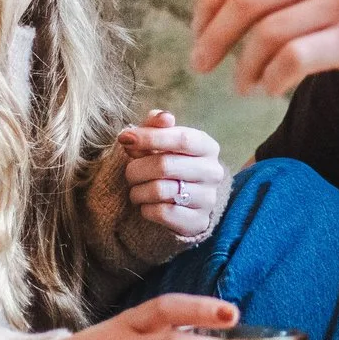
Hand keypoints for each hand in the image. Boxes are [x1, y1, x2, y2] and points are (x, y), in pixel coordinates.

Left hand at [116, 110, 228, 241]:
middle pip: (166, 165)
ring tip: (136, 190)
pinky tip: (146, 205)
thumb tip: (162, 117)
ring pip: (160, 191)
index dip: (150, 137)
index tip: (125, 138)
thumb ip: (157, 125)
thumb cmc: (168, 163)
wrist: (183, 202)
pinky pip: (162, 213)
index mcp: (207, 147)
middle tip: (129, 173)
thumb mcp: (161, 141)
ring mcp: (208, 199)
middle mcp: (213, 172)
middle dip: (137, 168)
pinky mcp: (198, 222)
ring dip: (138, 191)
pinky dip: (146, 209)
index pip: (182, 138)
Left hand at [189, 0, 338, 102]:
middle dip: (213, 36)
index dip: (208, 4)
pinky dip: (271, 79)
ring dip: (243, 66)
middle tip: (201, 64)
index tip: (197, 33)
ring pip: (266, 32)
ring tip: (243, 86)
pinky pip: (293, 58)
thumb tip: (225, 7)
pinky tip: (271, 90)